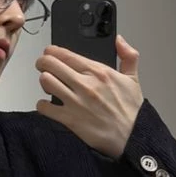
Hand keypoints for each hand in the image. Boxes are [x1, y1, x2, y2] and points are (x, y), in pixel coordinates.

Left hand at [34, 34, 143, 158]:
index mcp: (99, 72)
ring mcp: (76, 102)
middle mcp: (85, 84)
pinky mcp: (70, 119)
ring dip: (43, 81)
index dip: (52, 51)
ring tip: (47, 83)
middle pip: (51, 64)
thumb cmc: (130, 111)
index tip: (49, 52)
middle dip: (43, 62)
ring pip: (46, 81)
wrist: (131, 136)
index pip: (66, 54)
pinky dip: (42, 105)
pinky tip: (47, 105)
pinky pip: (45, 108)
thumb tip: (120, 40)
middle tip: (42, 65)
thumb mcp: (133, 79)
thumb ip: (127, 55)